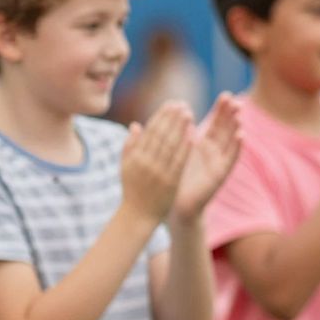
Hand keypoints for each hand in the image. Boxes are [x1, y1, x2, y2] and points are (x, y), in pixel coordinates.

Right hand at [122, 102, 194, 224]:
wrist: (138, 215)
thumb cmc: (133, 189)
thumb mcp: (126, 167)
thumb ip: (130, 145)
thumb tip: (136, 124)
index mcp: (135, 156)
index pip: (149, 131)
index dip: (161, 116)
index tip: (170, 104)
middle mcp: (146, 162)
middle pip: (160, 135)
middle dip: (171, 117)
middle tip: (182, 103)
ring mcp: (158, 172)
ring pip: (170, 146)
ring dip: (180, 128)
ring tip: (188, 113)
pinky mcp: (171, 182)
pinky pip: (179, 162)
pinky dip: (185, 148)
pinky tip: (194, 136)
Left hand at [171, 94, 242, 224]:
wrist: (174, 204)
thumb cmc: (173, 178)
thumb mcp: (174, 151)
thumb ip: (178, 133)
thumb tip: (179, 112)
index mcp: (202, 144)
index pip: (215, 122)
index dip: (221, 110)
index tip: (226, 95)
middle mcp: (214, 151)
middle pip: (226, 129)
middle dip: (231, 115)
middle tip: (235, 100)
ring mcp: (218, 162)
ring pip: (231, 141)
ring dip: (236, 127)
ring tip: (240, 114)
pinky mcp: (220, 174)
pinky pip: (231, 158)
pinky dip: (237, 147)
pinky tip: (241, 135)